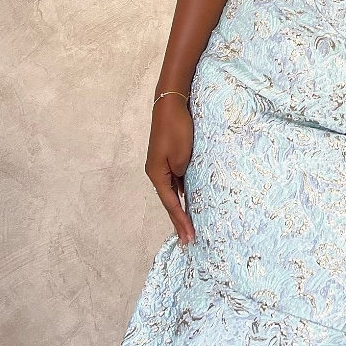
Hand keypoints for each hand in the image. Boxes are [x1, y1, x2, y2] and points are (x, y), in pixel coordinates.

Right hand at [145, 94, 195, 245]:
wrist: (170, 106)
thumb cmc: (177, 130)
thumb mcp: (182, 156)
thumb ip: (182, 174)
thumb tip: (182, 182)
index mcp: (157, 175)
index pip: (171, 204)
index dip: (180, 221)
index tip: (189, 237)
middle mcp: (156, 173)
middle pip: (169, 201)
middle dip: (178, 220)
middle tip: (188, 239)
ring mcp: (161, 165)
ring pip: (172, 192)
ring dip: (180, 208)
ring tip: (187, 226)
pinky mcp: (168, 157)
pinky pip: (175, 181)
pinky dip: (181, 193)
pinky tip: (187, 201)